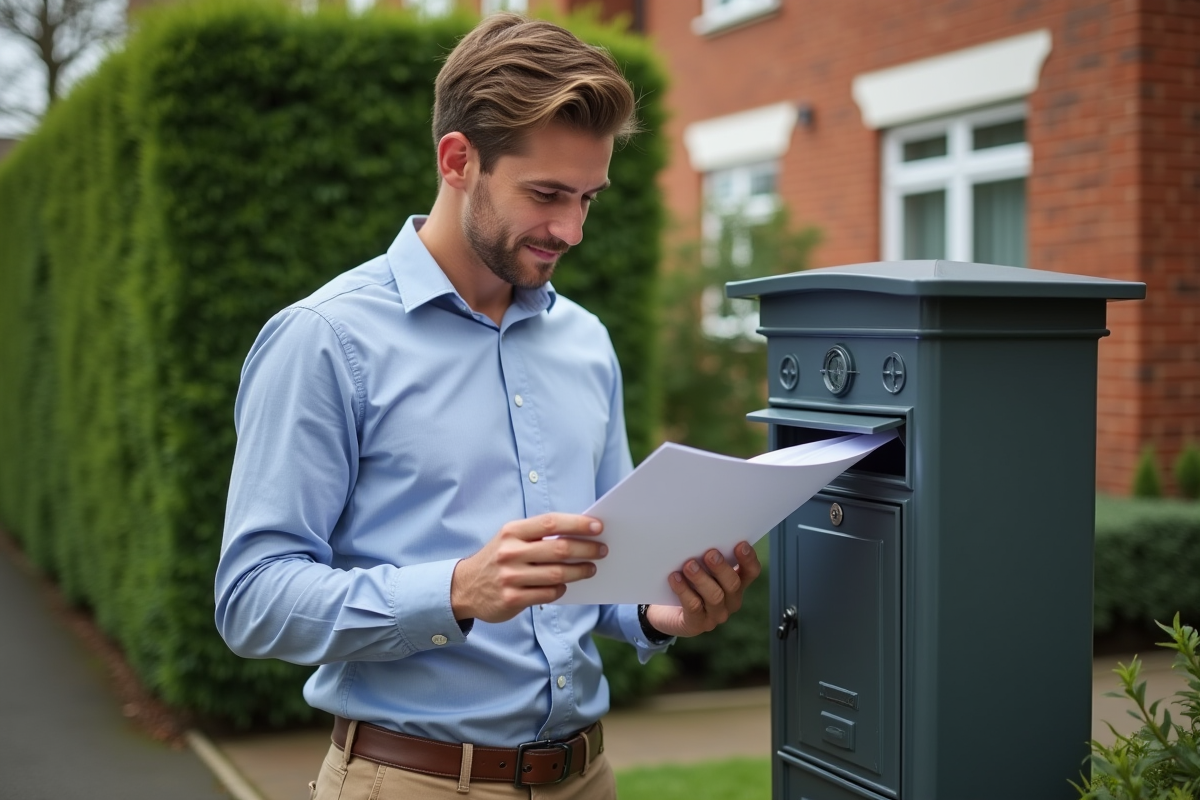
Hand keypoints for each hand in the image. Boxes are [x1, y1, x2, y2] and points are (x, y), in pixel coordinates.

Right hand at [451, 513, 606, 623]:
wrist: (464, 587)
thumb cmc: (497, 558)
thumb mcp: (510, 539)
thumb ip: (538, 535)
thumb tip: (578, 533)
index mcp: (512, 532)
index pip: (550, 522)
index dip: (577, 524)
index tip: (597, 527)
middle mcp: (510, 552)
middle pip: (558, 550)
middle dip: (586, 550)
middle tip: (602, 550)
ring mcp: (510, 577)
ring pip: (557, 574)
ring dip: (580, 572)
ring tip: (591, 568)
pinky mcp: (512, 599)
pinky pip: (548, 594)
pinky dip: (561, 589)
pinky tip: (565, 585)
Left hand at [644, 541, 761, 638]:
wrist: (664, 611)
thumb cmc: (686, 582)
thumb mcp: (699, 568)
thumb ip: (705, 557)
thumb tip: (702, 537)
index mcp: (736, 584)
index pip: (751, 572)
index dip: (748, 559)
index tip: (740, 544)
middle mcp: (730, 601)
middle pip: (733, 584)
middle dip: (721, 568)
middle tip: (709, 554)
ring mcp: (715, 615)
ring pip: (715, 596)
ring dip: (702, 578)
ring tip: (689, 565)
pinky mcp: (696, 624)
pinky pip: (694, 607)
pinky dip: (684, 591)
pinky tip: (674, 578)